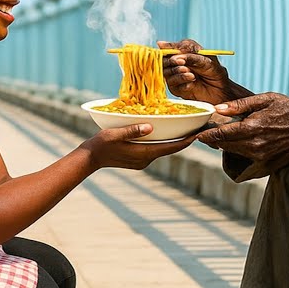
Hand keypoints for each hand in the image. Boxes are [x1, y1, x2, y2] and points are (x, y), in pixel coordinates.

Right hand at [80, 123, 194, 169]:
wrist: (90, 158)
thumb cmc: (101, 144)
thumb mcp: (115, 134)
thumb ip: (132, 130)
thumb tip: (150, 126)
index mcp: (143, 153)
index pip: (171, 147)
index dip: (186, 141)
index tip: (198, 134)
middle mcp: (146, 159)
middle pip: (170, 149)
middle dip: (184, 140)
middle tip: (197, 129)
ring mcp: (142, 161)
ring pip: (163, 149)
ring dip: (174, 141)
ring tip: (186, 130)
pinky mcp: (138, 159)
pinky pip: (155, 150)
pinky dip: (163, 142)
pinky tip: (166, 134)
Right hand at [159, 39, 231, 103]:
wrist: (222, 90)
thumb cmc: (214, 71)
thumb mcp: (205, 59)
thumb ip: (188, 54)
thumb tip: (167, 48)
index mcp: (182, 52)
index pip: (168, 48)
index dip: (168, 50)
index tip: (176, 54)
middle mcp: (176, 63)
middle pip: (163, 61)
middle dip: (172, 62)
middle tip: (183, 64)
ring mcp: (175, 76)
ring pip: (166, 73)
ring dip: (178, 73)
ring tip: (192, 75)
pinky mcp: (176, 88)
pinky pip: (172, 85)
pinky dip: (182, 83)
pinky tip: (192, 84)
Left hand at [196, 92, 288, 170]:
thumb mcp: (268, 99)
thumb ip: (241, 105)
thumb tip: (219, 108)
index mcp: (252, 128)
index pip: (220, 135)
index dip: (205, 134)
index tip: (195, 132)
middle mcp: (254, 146)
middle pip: (223, 145)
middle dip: (211, 138)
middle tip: (202, 130)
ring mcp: (260, 157)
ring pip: (233, 152)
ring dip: (223, 144)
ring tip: (217, 134)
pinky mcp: (266, 164)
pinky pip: (245, 158)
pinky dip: (237, 150)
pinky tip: (236, 142)